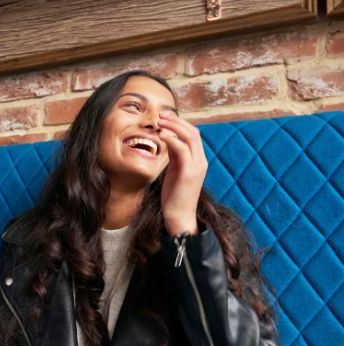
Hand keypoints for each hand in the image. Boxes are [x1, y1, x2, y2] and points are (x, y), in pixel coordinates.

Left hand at [158, 112, 206, 235]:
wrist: (180, 217)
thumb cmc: (174, 196)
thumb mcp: (174, 171)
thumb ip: (174, 156)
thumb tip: (168, 140)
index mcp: (198, 160)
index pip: (193, 134)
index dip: (179, 123)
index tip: (163, 117)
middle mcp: (201, 161)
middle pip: (193, 132)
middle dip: (176, 121)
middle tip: (160, 114)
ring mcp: (197, 166)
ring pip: (190, 137)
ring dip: (173, 126)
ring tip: (158, 122)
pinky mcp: (190, 173)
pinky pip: (183, 150)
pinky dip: (172, 139)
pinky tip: (161, 135)